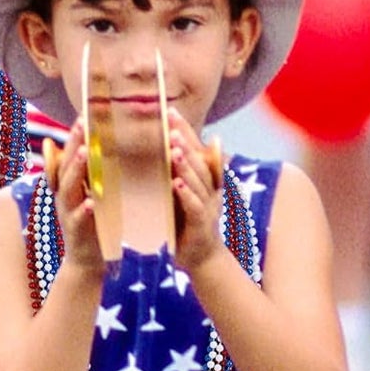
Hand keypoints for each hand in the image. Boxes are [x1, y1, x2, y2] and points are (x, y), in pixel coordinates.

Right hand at [47, 122, 105, 275]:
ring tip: (85, 153)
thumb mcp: (93, 194)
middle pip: (67, 165)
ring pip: (69, 187)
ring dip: (76, 169)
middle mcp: (66, 195)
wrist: (88, 261)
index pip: (71, 154)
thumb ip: (92, 173)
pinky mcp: (77, 232)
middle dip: (74, 144)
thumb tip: (97, 149)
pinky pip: (79, 218)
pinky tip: (92, 202)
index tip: (85, 115)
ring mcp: (69, 212)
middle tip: (82, 124)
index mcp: (71, 184)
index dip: (76, 136)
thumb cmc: (95, 223)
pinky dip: (84, 210)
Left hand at [167, 110, 224, 273]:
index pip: (195, 150)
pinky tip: (176, 184)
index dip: (185, 130)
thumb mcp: (181, 195)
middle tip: (171, 125)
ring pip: (199, 181)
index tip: (170, 111)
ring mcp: (209, 207)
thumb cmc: (187, 225)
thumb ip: (175, 174)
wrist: (203, 259)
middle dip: (185, 142)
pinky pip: (196, 207)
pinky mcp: (203, 226)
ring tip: (173, 149)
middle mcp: (210, 190)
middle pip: (199, 161)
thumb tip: (158, 150)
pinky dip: (187, 195)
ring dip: (186, 164)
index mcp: (204, 181)